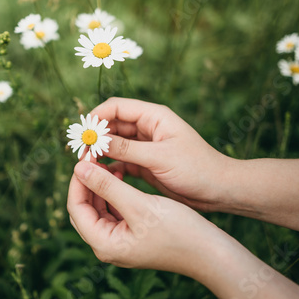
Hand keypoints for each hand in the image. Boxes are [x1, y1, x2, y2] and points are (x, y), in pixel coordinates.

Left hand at [67, 160, 225, 272]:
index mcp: (104, 244)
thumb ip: (107, 186)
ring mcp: (118, 242)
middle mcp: (107, 246)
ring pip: (97, 207)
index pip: (76, 207)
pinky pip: (112, 210)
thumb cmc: (178, 230)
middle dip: (87, 182)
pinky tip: (121, 174)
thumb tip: (80, 168)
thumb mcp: (139, 204)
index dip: (78, 180)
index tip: (85, 157)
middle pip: (83, 208)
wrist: (210, 251)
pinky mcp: (130, 236)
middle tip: (93, 157)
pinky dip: (113, 192)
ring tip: (107, 163)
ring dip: (100, 185)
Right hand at [91, 97, 230, 211]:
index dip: (97, 117)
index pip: (116, 107)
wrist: (219, 191)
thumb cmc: (196, 169)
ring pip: (114, 144)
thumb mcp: (159, 157)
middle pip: (112, 125)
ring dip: (100, 152)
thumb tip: (96, 141)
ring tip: (87, 165)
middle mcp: (147, 128)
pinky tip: (102, 175)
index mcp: (153, 116)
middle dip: (95, 137)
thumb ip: (127, 149)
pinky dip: (110, 166)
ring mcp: (145, 146)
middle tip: (80, 153)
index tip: (82, 133)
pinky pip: (120, 160)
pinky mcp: (144, 164)